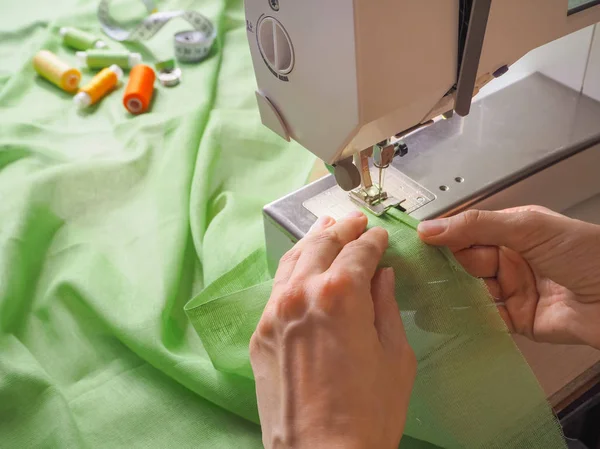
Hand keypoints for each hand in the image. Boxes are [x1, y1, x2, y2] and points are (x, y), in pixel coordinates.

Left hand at [250, 211, 415, 448]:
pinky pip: (278, 289)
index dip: (372, 241)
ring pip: (293, 260)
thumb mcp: (394, 355)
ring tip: (326, 227)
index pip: (358, 251)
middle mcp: (302, 294)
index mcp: (341, 294)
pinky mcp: (261, 334)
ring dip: (313, 240)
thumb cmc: (367, 413)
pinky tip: (303, 267)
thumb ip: (386, 306)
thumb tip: (382, 277)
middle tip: (354, 221)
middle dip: (341, 229)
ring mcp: (275, 312)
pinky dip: (294, 270)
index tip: (379, 237)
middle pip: (321, 245)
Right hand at [418, 206, 599, 349]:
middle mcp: (508, 260)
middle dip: (442, 269)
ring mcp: (511, 291)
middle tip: (414, 275)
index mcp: (511, 232)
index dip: (441, 239)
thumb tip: (430, 227)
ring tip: (421, 297)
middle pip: (463, 263)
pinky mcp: (515, 320)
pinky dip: (465, 318)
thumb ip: (477, 226)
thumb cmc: (585, 254)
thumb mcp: (528, 227)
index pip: (465, 233)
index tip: (414, 245)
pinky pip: (484, 318)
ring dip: (449, 294)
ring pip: (469, 291)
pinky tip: (441, 317)